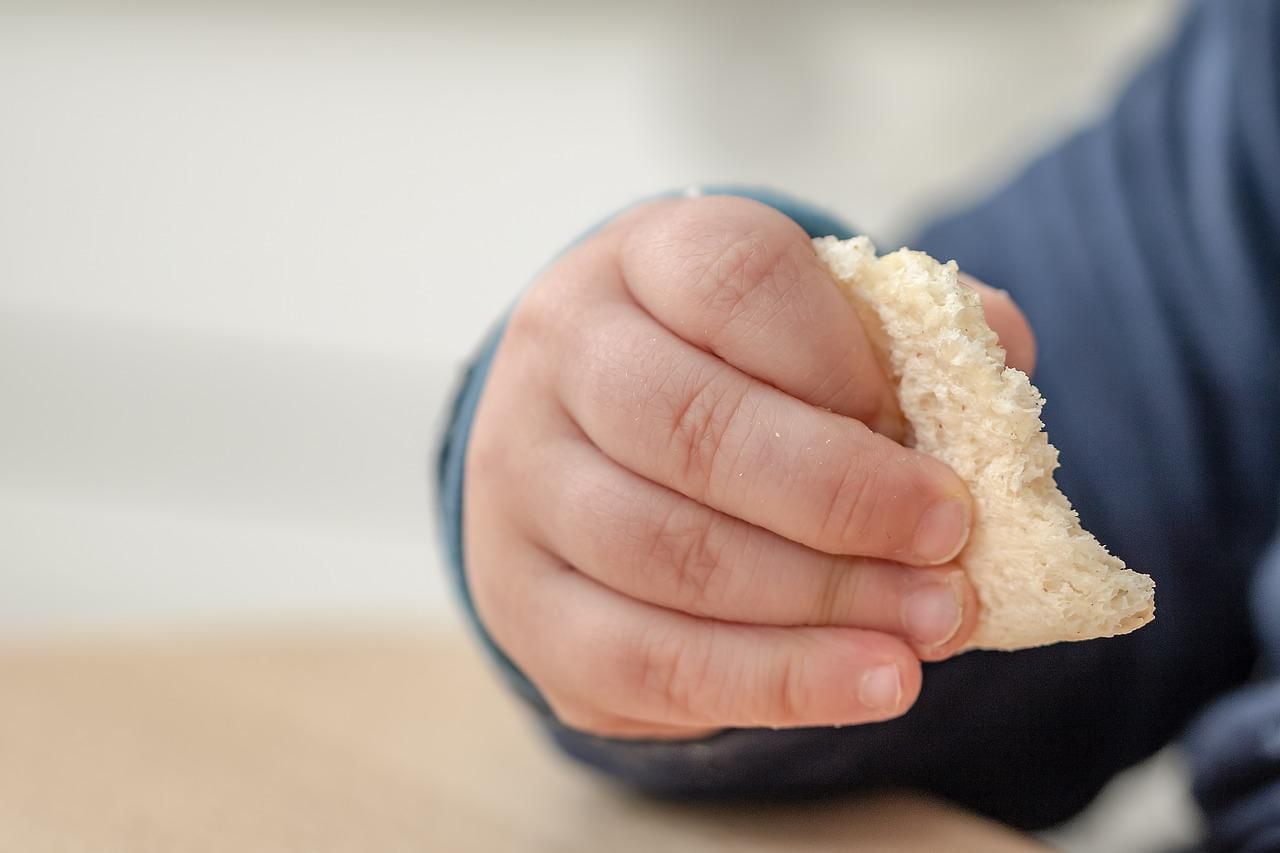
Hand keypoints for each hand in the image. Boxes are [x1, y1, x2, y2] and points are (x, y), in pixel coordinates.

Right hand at [465, 195, 1035, 738]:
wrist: (590, 441)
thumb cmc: (730, 372)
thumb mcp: (803, 318)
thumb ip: (904, 330)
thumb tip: (1002, 350)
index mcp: (640, 260)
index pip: (734, 281)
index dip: (845, 361)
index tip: (933, 435)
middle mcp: (561, 355)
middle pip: (689, 425)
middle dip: (839, 497)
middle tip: (951, 545)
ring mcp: (522, 480)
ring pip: (664, 552)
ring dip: (818, 602)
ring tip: (930, 629)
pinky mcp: (525, 598)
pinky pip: (640, 656)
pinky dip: (770, 680)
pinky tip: (868, 686)